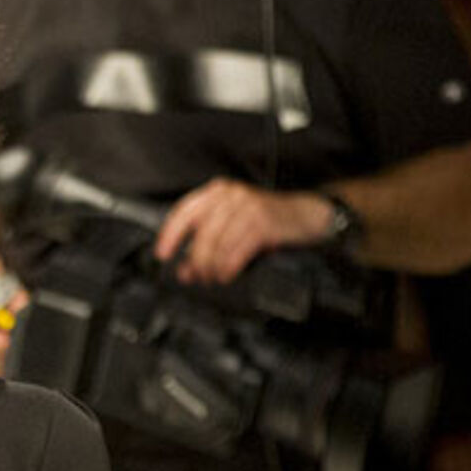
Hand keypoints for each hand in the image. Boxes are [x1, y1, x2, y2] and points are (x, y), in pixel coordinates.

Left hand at [153, 178, 332, 284]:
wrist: (308, 214)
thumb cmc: (268, 219)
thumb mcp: (234, 224)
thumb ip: (208, 242)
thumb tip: (185, 269)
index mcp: (217, 192)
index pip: (184, 212)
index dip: (170, 235)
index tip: (162, 254)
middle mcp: (230, 196)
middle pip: (201, 233)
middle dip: (195, 260)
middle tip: (195, 276)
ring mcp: (248, 208)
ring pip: (218, 244)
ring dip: (212, 267)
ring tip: (212, 278)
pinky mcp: (264, 223)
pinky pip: (237, 250)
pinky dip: (229, 267)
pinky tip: (227, 275)